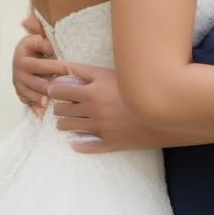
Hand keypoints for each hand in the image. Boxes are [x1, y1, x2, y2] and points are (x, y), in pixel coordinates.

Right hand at [12, 13, 68, 117]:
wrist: (24, 56)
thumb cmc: (36, 45)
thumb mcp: (36, 34)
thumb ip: (36, 27)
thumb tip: (27, 20)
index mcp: (22, 53)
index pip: (39, 62)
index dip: (54, 66)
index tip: (67, 68)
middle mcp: (18, 69)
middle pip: (37, 80)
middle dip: (53, 84)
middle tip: (68, 88)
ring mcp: (18, 83)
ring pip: (33, 93)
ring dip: (45, 98)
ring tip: (58, 101)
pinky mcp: (20, 93)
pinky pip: (28, 102)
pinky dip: (36, 108)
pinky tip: (44, 112)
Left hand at [47, 63, 161, 153]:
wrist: (160, 108)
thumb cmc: (134, 86)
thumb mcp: (110, 73)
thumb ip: (86, 70)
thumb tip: (65, 67)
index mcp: (92, 92)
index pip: (60, 92)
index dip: (53, 90)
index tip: (53, 90)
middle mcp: (93, 111)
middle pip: (62, 111)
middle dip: (58, 107)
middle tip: (60, 105)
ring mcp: (101, 129)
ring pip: (70, 128)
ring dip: (64, 124)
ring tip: (66, 121)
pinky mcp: (110, 142)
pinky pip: (87, 147)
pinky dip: (78, 144)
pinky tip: (74, 142)